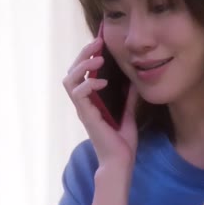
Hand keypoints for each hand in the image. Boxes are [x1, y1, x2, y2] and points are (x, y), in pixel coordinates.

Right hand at [62, 37, 139, 167]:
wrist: (120, 161)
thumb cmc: (122, 141)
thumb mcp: (128, 112)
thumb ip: (128, 96)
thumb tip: (134, 79)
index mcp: (91, 100)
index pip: (81, 72)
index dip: (87, 55)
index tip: (100, 42)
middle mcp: (83, 102)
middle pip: (72, 70)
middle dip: (83, 54)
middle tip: (97, 43)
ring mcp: (83, 108)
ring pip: (69, 78)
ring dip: (82, 65)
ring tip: (98, 58)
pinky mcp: (86, 115)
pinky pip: (78, 93)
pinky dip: (88, 83)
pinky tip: (102, 81)